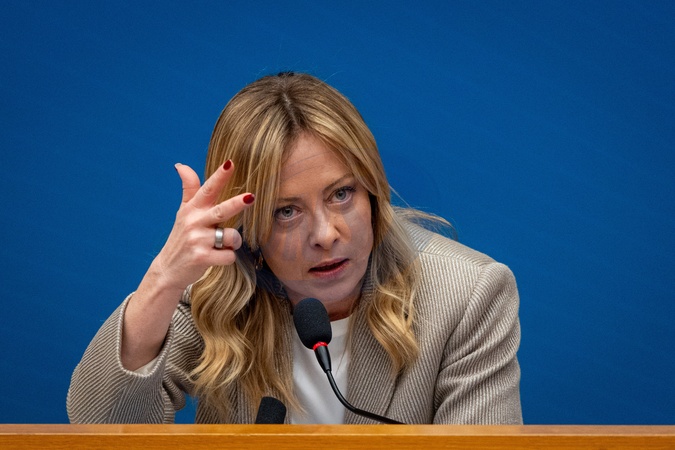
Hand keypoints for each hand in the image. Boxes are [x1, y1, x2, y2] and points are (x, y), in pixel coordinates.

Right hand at [150, 160, 253, 292]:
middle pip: (221, 211)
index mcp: (192, 209)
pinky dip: (227, 257)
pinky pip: (228, 256)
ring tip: (221, 245)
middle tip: (251, 197)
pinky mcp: (202, 258)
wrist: (168, 269)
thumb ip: (188, 189)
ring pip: (231, 236)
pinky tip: (217, 257)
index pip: (207, 189)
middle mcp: (194, 222)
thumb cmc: (182, 237)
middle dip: (237, 203)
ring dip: (233, 242)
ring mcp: (197, 241)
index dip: (219, 176)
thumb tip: (180, 165)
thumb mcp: (183, 212)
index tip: (230, 163)